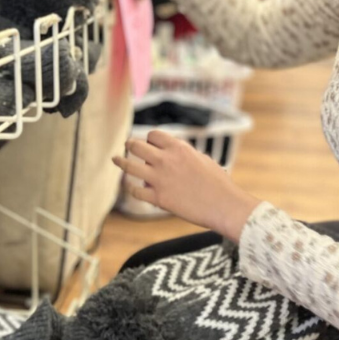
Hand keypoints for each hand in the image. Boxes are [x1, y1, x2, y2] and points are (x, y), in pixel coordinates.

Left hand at [114, 130, 261, 241]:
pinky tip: (130, 187)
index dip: (150, 139)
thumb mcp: (202, 159)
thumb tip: (173, 155)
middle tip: (128, 145)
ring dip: (120, 161)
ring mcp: (159, 179)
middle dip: (131, 145)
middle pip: (136, 146)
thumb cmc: (218, 183)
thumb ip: (184, 155)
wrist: (223, 205)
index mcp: (178, 148)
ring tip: (115, 159)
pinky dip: (131, 188)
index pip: (153, 135)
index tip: (150, 144)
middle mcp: (165, 160)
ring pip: (129, 165)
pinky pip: (136, 190)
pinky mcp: (158, 198)